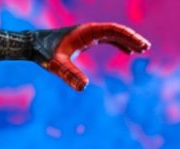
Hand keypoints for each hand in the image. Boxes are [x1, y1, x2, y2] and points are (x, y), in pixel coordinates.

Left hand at [33, 23, 150, 90]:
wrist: (32, 45)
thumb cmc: (44, 54)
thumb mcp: (57, 66)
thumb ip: (70, 75)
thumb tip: (84, 87)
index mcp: (86, 32)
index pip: (113, 30)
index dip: (128, 37)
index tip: (141, 45)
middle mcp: (89, 30)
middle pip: (116, 31)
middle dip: (132, 38)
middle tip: (146, 47)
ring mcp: (88, 34)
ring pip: (113, 35)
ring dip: (128, 41)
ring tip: (142, 49)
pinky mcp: (85, 40)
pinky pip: (106, 39)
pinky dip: (118, 44)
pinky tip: (127, 52)